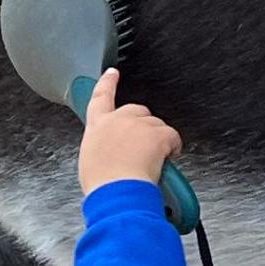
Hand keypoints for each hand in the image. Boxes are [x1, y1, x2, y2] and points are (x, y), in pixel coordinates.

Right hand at [78, 67, 181, 196]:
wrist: (117, 191)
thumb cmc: (103, 184)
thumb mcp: (91, 162)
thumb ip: (102, 148)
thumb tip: (111, 153)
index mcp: (97, 126)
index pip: (100, 97)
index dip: (107, 83)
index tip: (112, 73)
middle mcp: (117, 120)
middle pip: (137, 111)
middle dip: (144, 126)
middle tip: (144, 148)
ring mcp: (138, 125)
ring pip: (156, 125)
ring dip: (158, 140)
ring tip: (151, 162)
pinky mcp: (158, 134)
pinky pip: (172, 136)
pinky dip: (173, 148)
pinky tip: (167, 159)